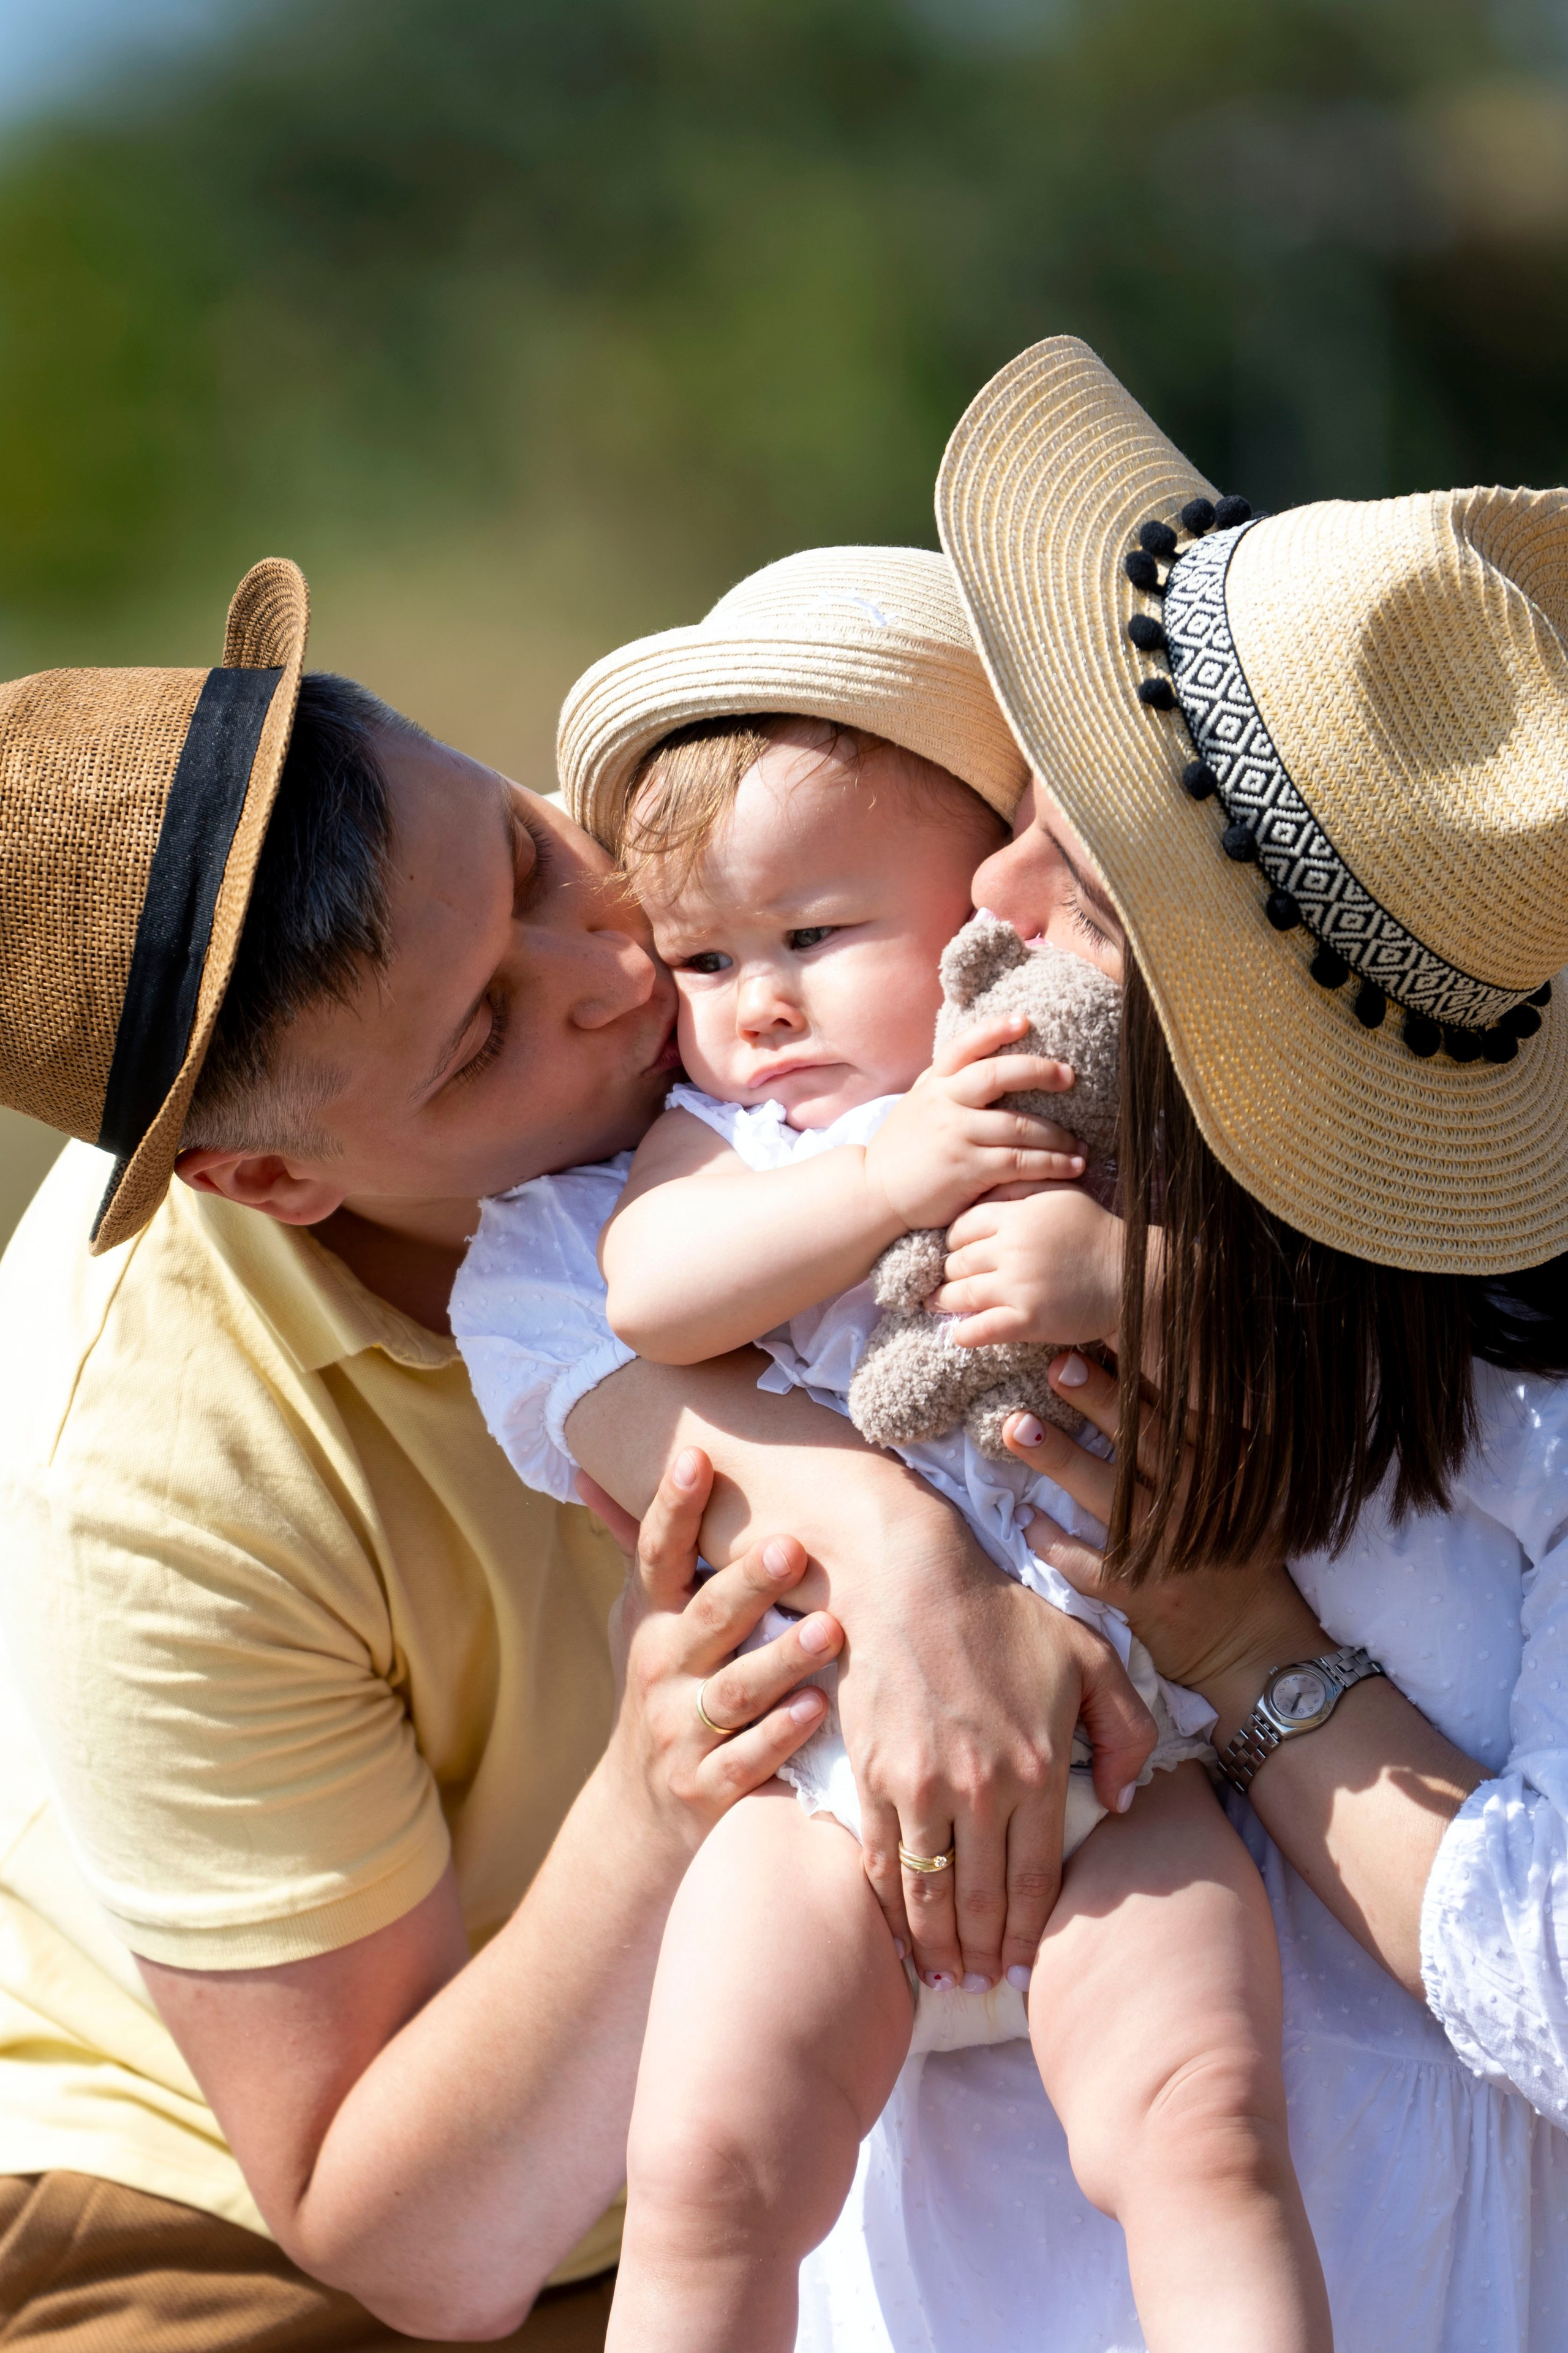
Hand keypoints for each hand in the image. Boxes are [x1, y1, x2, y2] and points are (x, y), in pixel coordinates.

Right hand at [579, 1448, 844, 1857]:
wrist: (637, 1811)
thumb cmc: (659, 1689)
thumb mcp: (640, 1620)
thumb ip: (642, 1550)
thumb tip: (594, 1470)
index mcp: (651, 1620)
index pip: (656, 1555)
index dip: (672, 1507)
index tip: (695, 1458)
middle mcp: (661, 1669)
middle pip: (707, 1621)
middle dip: (748, 1584)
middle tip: (792, 1548)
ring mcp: (680, 1732)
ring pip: (734, 1694)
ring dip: (781, 1661)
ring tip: (828, 1629)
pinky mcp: (705, 1788)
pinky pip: (746, 1761)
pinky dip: (779, 1737)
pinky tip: (817, 1709)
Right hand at [832, 1526, 1155, 1992]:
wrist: (908, 1577)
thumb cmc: (1002, 1615)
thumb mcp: (1091, 1657)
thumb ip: (1126, 1731)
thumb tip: (1124, 1802)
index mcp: (1036, 1768)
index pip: (1037, 1882)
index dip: (1033, 1935)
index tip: (1027, 1968)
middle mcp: (979, 1789)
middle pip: (984, 1902)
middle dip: (986, 1955)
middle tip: (986, 1984)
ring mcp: (919, 1786)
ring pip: (931, 1895)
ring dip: (938, 1947)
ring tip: (946, 1976)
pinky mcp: (872, 1776)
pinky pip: (881, 1862)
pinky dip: (891, 1909)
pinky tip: (900, 1934)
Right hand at [862, 1012, 1085, 1232]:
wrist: (873, 1193)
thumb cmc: (903, 1149)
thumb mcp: (918, 1104)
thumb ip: (947, 1084)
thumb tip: (985, 1060)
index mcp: (934, 1084)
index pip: (965, 1047)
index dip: (994, 1029)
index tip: (1024, 1020)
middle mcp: (945, 1104)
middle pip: (997, 1076)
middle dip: (1038, 1071)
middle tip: (1068, 1076)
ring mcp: (956, 1136)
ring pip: (1020, 1126)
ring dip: (1058, 1136)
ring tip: (1080, 1144)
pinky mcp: (968, 1170)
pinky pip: (1020, 1162)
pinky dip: (1052, 1165)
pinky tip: (1071, 1167)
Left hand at [932, 1185, 1122, 1348]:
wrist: (1133, 1275)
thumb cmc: (1096, 1231)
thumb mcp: (1060, 1194)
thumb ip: (1020, 1188)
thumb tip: (984, 1188)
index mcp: (1018, 1216)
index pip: (963, 1227)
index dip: (955, 1241)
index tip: (955, 1251)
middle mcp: (1012, 1248)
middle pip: (958, 1261)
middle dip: (949, 1272)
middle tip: (944, 1279)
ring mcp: (1018, 1285)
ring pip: (961, 1293)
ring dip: (945, 1301)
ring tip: (937, 1303)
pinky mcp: (1028, 1319)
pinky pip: (980, 1328)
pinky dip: (964, 1333)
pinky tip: (958, 1335)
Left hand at [1001, 1352, 1324, 1723]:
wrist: (1252, 1644)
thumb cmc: (1238, 1557)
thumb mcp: (1242, 1493)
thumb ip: (1208, 1443)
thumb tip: (1154, 1375)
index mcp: (1226, 1474)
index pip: (1182, 1415)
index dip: (1143, 1378)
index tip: (1104, 1339)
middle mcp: (1198, 1507)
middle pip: (1144, 1444)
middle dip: (1099, 1402)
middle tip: (1055, 1363)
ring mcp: (1169, 1551)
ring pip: (1111, 1498)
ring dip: (1062, 1461)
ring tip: (1017, 1427)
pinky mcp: (1143, 1594)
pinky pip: (1091, 1566)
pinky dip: (1058, 1545)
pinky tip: (1026, 1520)